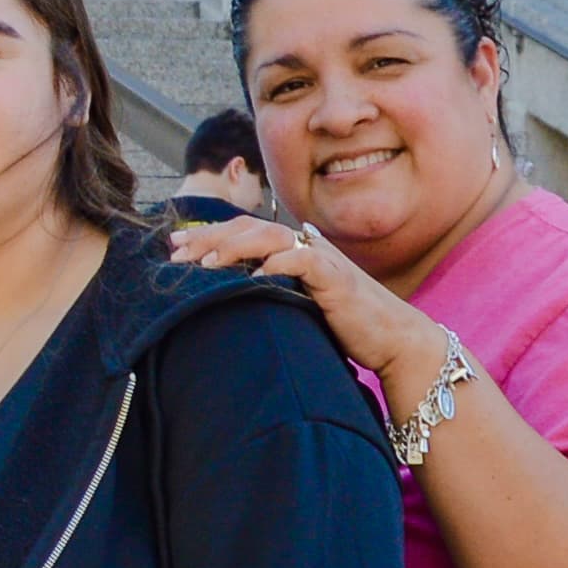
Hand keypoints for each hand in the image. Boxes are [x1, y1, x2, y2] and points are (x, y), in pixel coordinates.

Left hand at [171, 211, 447, 410]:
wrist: (392, 340)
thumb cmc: (343, 326)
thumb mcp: (296, 307)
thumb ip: (268, 295)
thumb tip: (226, 301)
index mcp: (293, 250)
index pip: (243, 231)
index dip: (209, 235)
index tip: (174, 246)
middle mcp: (305, 246)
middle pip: (249, 227)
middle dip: (210, 237)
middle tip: (176, 252)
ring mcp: (322, 259)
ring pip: (271, 237)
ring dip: (235, 246)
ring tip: (206, 263)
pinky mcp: (336, 278)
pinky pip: (303, 261)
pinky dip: (278, 263)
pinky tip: (254, 275)